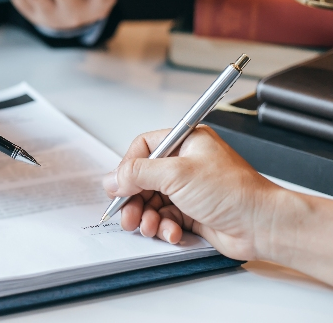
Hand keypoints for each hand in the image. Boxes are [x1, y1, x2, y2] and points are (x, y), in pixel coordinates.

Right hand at [102, 126, 283, 260]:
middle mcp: (186, 163)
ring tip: (148, 226)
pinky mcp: (192, 212)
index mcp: (186, 142)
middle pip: (143, 178)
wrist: (262, 226)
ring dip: (146, 216)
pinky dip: (163, 227)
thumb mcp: (177, 174)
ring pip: (151, 201)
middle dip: (133, 199)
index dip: (128, 168)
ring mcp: (188, 189)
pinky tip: (171, 232)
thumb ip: (138, 173)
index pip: (143, 148)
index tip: (119, 186)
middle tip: (127, 214)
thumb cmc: (233, 192)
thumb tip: (113, 179)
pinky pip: (164, 218)